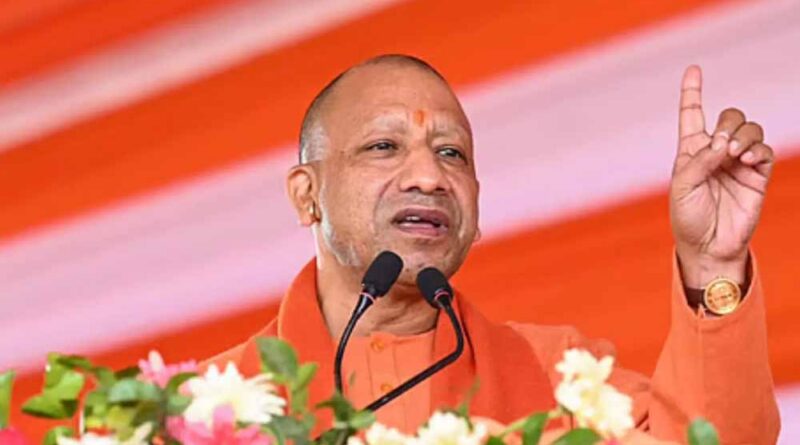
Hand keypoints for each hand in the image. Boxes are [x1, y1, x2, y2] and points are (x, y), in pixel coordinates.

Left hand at [670, 65, 774, 287]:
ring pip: (750, 130)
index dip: (693, 91)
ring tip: (734, 155)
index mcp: (690, 151)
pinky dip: (757, 150)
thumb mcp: (682, 186)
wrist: (708, 246)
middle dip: (727, 124)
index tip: (693, 69)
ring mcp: (738, 162)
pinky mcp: (757, 175)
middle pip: (729, 117)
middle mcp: (715, 152)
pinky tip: (747, 160)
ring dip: (743, 135)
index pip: (692, 114)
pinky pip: (764, 151)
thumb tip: (723, 142)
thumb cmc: (687, 217)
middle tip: (721, 146)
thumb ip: (700, 160)